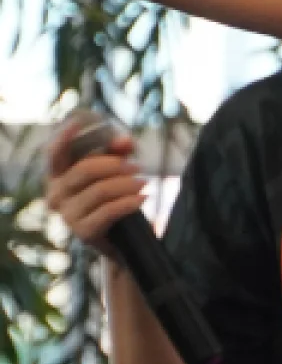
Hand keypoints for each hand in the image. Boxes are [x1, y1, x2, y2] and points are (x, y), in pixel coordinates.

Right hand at [44, 119, 147, 257]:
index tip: (77, 123)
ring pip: (99, 191)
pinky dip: (129, 202)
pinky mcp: (83, 232)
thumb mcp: (115, 171)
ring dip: (127, 184)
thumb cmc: (113, 198)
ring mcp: (67, 215)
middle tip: (138, 166)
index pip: (55, 154)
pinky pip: (108, 211)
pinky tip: (143, 198)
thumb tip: (125, 140)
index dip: (64, 138)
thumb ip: (118, 152)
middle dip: (115, 165)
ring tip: (144, 183)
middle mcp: (55, 195)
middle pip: (85, 170)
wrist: (120, 239)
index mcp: (58, 176)